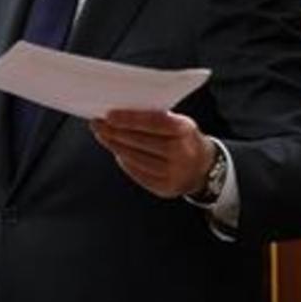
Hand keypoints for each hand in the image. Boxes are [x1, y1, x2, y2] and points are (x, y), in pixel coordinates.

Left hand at [89, 109, 215, 197]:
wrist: (203, 167)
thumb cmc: (183, 138)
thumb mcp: (178, 122)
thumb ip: (155, 118)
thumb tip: (119, 113)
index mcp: (185, 130)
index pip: (154, 122)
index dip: (130, 119)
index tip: (109, 116)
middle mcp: (182, 153)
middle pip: (141, 142)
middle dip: (115, 133)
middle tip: (97, 124)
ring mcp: (174, 173)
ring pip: (136, 159)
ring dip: (116, 147)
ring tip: (103, 136)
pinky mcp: (166, 188)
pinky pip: (138, 174)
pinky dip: (125, 162)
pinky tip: (117, 152)